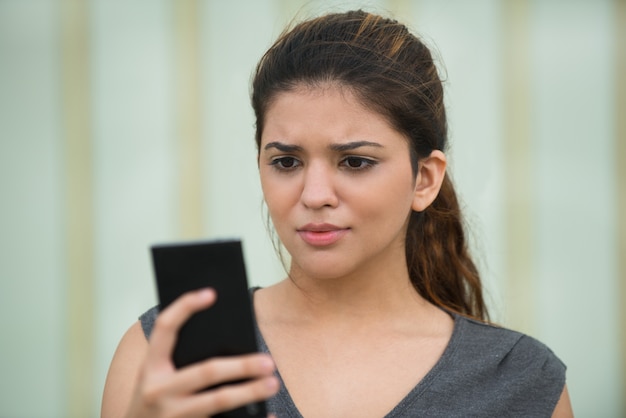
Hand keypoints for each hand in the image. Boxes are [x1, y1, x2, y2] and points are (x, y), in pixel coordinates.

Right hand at [125, 288, 278, 417]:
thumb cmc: (154, 401)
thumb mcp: (157, 377)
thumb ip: (181, 358)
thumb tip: (230, 338)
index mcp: (150, 367)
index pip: (165, 327)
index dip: (185, 307)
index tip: (211, 293)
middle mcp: (158, 390)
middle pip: (206, 371)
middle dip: (242, 365)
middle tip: (269, 361)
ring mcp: (172, 415)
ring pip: (218, 401)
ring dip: (250, 391)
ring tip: (273, 383)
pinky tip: (268, 414)